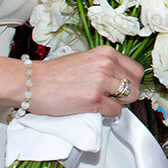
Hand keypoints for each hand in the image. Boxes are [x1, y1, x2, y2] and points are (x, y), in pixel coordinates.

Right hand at [29, 45, 143, 117]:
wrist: (30, 83)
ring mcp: (101, 82)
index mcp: (106, 53)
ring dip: (119, 104)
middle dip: (127, 95)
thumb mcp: (85, 60)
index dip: (131, 82)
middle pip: (136, 85)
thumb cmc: (53, 74)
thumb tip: (120, 79)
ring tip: (103, 102)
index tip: (123, 88)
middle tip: (112, 97)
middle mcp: (106, 65)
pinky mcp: (94, 99)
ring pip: (130, 98)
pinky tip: (95, 108)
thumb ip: (105, 67)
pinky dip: (108, 114)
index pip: (136, 70)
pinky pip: (115, 111)